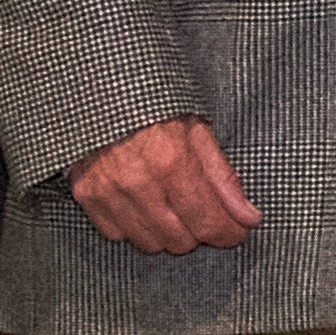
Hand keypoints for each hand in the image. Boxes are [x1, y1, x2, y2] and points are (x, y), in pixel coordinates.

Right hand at [73, 114, 261, 253]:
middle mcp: (139, 182)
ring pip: (150, 243)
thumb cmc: (156, 108)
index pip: (209, 222)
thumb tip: (248, 216)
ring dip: (167, 232)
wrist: (103, 91)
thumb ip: (224, 178)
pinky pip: (117, 234)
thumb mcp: (199, 132)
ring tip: (170, 204)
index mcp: (173, 161)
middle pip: (181, 240)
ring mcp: (109, 191)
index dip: (229, 233)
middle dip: (198, 230)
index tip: (236, 231)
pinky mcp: (87, 195)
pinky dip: (133, 225)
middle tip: (200, 209)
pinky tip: (140, 203)